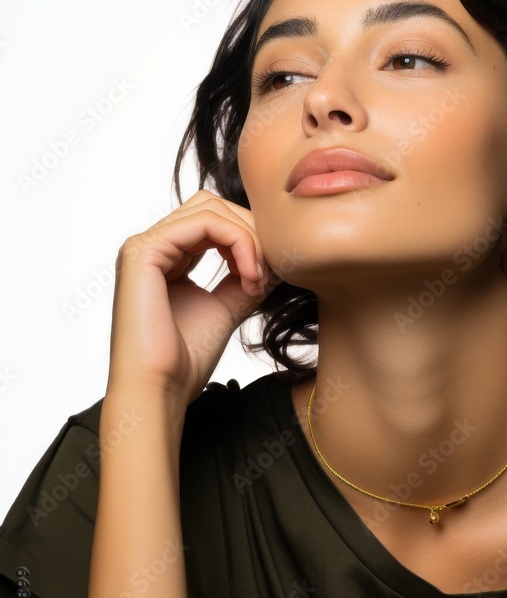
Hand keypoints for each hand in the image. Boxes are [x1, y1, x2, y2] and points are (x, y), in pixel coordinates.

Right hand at [106, 190, 277, 405]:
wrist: (159, 390)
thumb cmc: (184, 361)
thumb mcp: (225, 308)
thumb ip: (243, 278)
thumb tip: (271, 258)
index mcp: (164, 259)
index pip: (214, 222)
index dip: (249, 241)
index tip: (267, 279)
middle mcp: (151, 247)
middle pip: (213, 207)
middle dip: (251, 234)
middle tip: (268, 275)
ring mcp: (144, 245)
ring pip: (211, 209)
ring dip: (248, 239)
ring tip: (258, 279)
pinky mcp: (144, 251)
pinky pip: (205, 222)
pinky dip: (239, 242)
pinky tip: (249, 275)